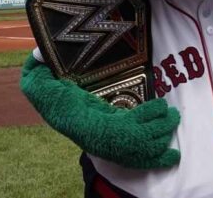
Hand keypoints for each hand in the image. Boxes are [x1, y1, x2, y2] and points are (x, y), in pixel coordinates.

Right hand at [20, 55, 179, 168]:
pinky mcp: (118, 152)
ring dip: (163, 135)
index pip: (121, 129)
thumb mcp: (38, 83)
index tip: (160, 106)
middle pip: (140, 140)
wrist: (58, 116)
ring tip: (174, 118)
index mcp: (90, 125)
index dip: (145, 118)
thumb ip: (37, 68)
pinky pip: (142, 162)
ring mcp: (111, 149)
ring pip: (144, 149)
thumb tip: (38, 51)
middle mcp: (102, 141)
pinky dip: (159, 160)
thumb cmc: (53, 99)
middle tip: (173, 112)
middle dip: (160, 127)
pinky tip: (174, 156)